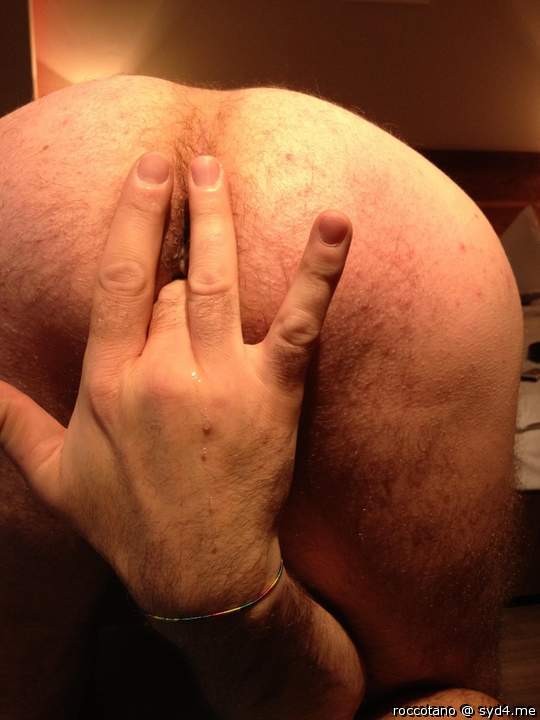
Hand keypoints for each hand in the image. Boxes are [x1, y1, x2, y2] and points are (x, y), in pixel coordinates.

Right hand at [0, 152, 351, 616]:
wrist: (198, 573)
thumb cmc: (127, 524)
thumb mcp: (55, 478)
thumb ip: (13, 425)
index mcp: (108, 380)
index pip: (118, 278)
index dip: (131, 218)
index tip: (144, 173)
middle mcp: (160, 371)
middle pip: (175, 274)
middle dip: (183, 213)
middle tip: (190, 161)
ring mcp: (220, 380)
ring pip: (220, 281)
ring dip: (220, 220)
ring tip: (218, 170)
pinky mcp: (272, 396)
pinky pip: (300, 322)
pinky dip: (319, 272)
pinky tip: (335, 224)